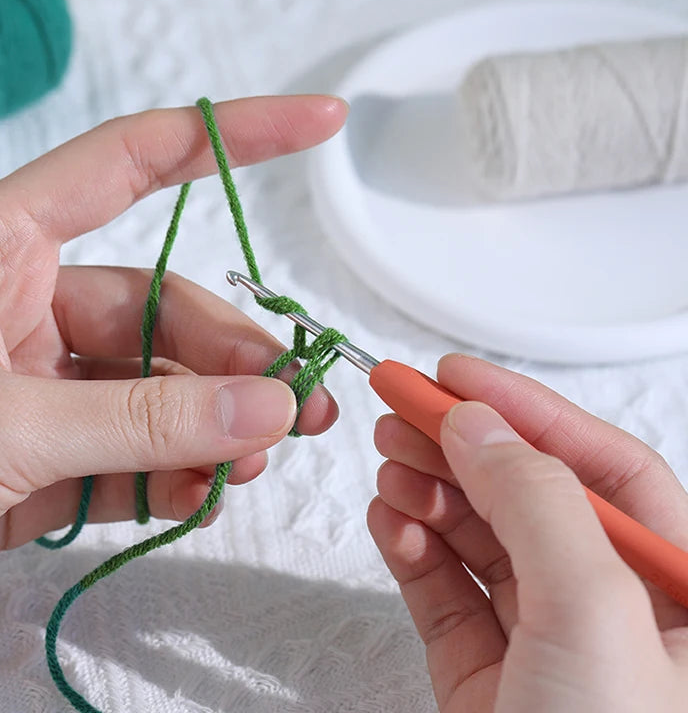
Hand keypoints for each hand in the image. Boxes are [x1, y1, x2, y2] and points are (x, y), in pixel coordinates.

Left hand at [0, 95, 346, 614]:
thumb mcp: (3, 427)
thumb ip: (144, 421)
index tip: (319, 123)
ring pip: (158, 389)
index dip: (232, 137)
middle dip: (235, 356)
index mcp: (2, 248)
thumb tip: (271, 409)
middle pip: (166, 311)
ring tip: (265, 455)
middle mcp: (28, 307)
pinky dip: (174, 472)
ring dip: (216, 422)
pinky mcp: (46, 458)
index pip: (135, 161)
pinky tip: (207, 491)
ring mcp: (42, 387)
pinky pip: (133, 452)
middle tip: (297, 402)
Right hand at [368, 353, 687, 711]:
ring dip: (427, 491)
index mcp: (675, 591)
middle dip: (460, 446)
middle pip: (527, 495)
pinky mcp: (482, 674)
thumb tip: (477, 427)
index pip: (604, 468)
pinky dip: (409, 547)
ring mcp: (541, 642)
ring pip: (477, 538)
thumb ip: (535, 503)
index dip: (528, 411)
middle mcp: (607, 611)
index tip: (458, 376)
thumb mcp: (592, 614)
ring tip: (390, 461)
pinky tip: (391, 520)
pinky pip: (441, 589)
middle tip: (404, 409)